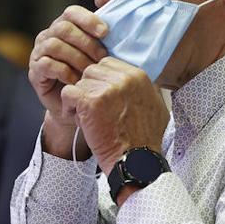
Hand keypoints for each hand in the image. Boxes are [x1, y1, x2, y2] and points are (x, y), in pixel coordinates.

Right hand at [28, 5, 108, 124]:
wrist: (79, 106)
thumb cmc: (92, 76)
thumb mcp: (102, 54)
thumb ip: (105, 31)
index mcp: (64, 26)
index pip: (71, 12)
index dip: (88, 20)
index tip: (105, 33)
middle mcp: (48, 36)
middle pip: (63, 28)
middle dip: (86, 43)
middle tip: (102, 58)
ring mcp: (39, 53)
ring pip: (54, 45)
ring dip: (76, 58)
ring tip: (90, 71)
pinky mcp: (34, 71)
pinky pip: (46, 64)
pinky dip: (64, 72)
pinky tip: (76, 81)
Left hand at [61, 57, 168, 174]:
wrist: (137, 160)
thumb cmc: (145, 139)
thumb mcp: (156, 106)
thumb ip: (144, 88)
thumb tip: (136, 82)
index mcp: (138, 76)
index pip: (107, 64)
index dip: (100, 81)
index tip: (102, 98)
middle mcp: (123, 78)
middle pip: (92, 71)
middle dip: (89, 89)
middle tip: (94, 110)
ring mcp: (107, 89)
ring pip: (80, 82)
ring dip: (80, 100)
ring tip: (89, 119)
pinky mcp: (91, 102)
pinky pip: (68, 93)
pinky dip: (69, 108)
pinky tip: (81, 121)